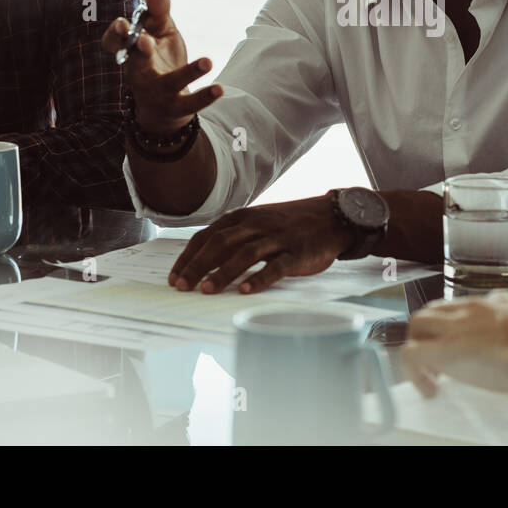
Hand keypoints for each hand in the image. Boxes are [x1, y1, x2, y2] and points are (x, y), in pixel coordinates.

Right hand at [101, 0, 221, 132]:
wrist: (164, 108)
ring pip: (168, 83)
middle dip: (140, 51)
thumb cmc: (157, 59)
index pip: (115, 43)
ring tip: (208, 61)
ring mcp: (157, 92)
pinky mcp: (176, 107)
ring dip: (187, 72)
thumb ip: (157, 9)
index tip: (122, 25)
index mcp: (131, 52)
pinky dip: (204, 96)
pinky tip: (218, 88)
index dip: (115, 35)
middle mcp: (139, 72)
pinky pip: (189, 104)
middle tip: (146, 41)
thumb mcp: (159, 32)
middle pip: (135, 63)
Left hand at [169, 195, 355, 293]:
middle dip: (198, 265)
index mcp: (244, 218)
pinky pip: (276, 266)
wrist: (333, 217)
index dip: (188, 256)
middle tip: (182, 286)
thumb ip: (235, 235)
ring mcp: (278, 238)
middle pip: (221, 243)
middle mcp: (258, 225)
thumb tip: (203, 258)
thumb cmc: (291, 223)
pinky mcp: (298, 253)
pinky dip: (260, 278)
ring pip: (245, 254)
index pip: (208, 235)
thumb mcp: (259, 220)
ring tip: (206, 290)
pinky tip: (246, 291)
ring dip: (223, 272)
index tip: (174, 276)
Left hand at [402, 291, 507, 395]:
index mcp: (500, 304)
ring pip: (418, 323)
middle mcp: (473, 308)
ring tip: (433, 376)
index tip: (466, 345)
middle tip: (441, 362)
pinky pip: (411, 353)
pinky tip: (430, 390)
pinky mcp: (444, 347)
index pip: (469, 305)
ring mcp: (456, 325)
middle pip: (437, 309)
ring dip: (420, 347)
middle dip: (433, 333)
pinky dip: (415, 372)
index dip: (461, 325)